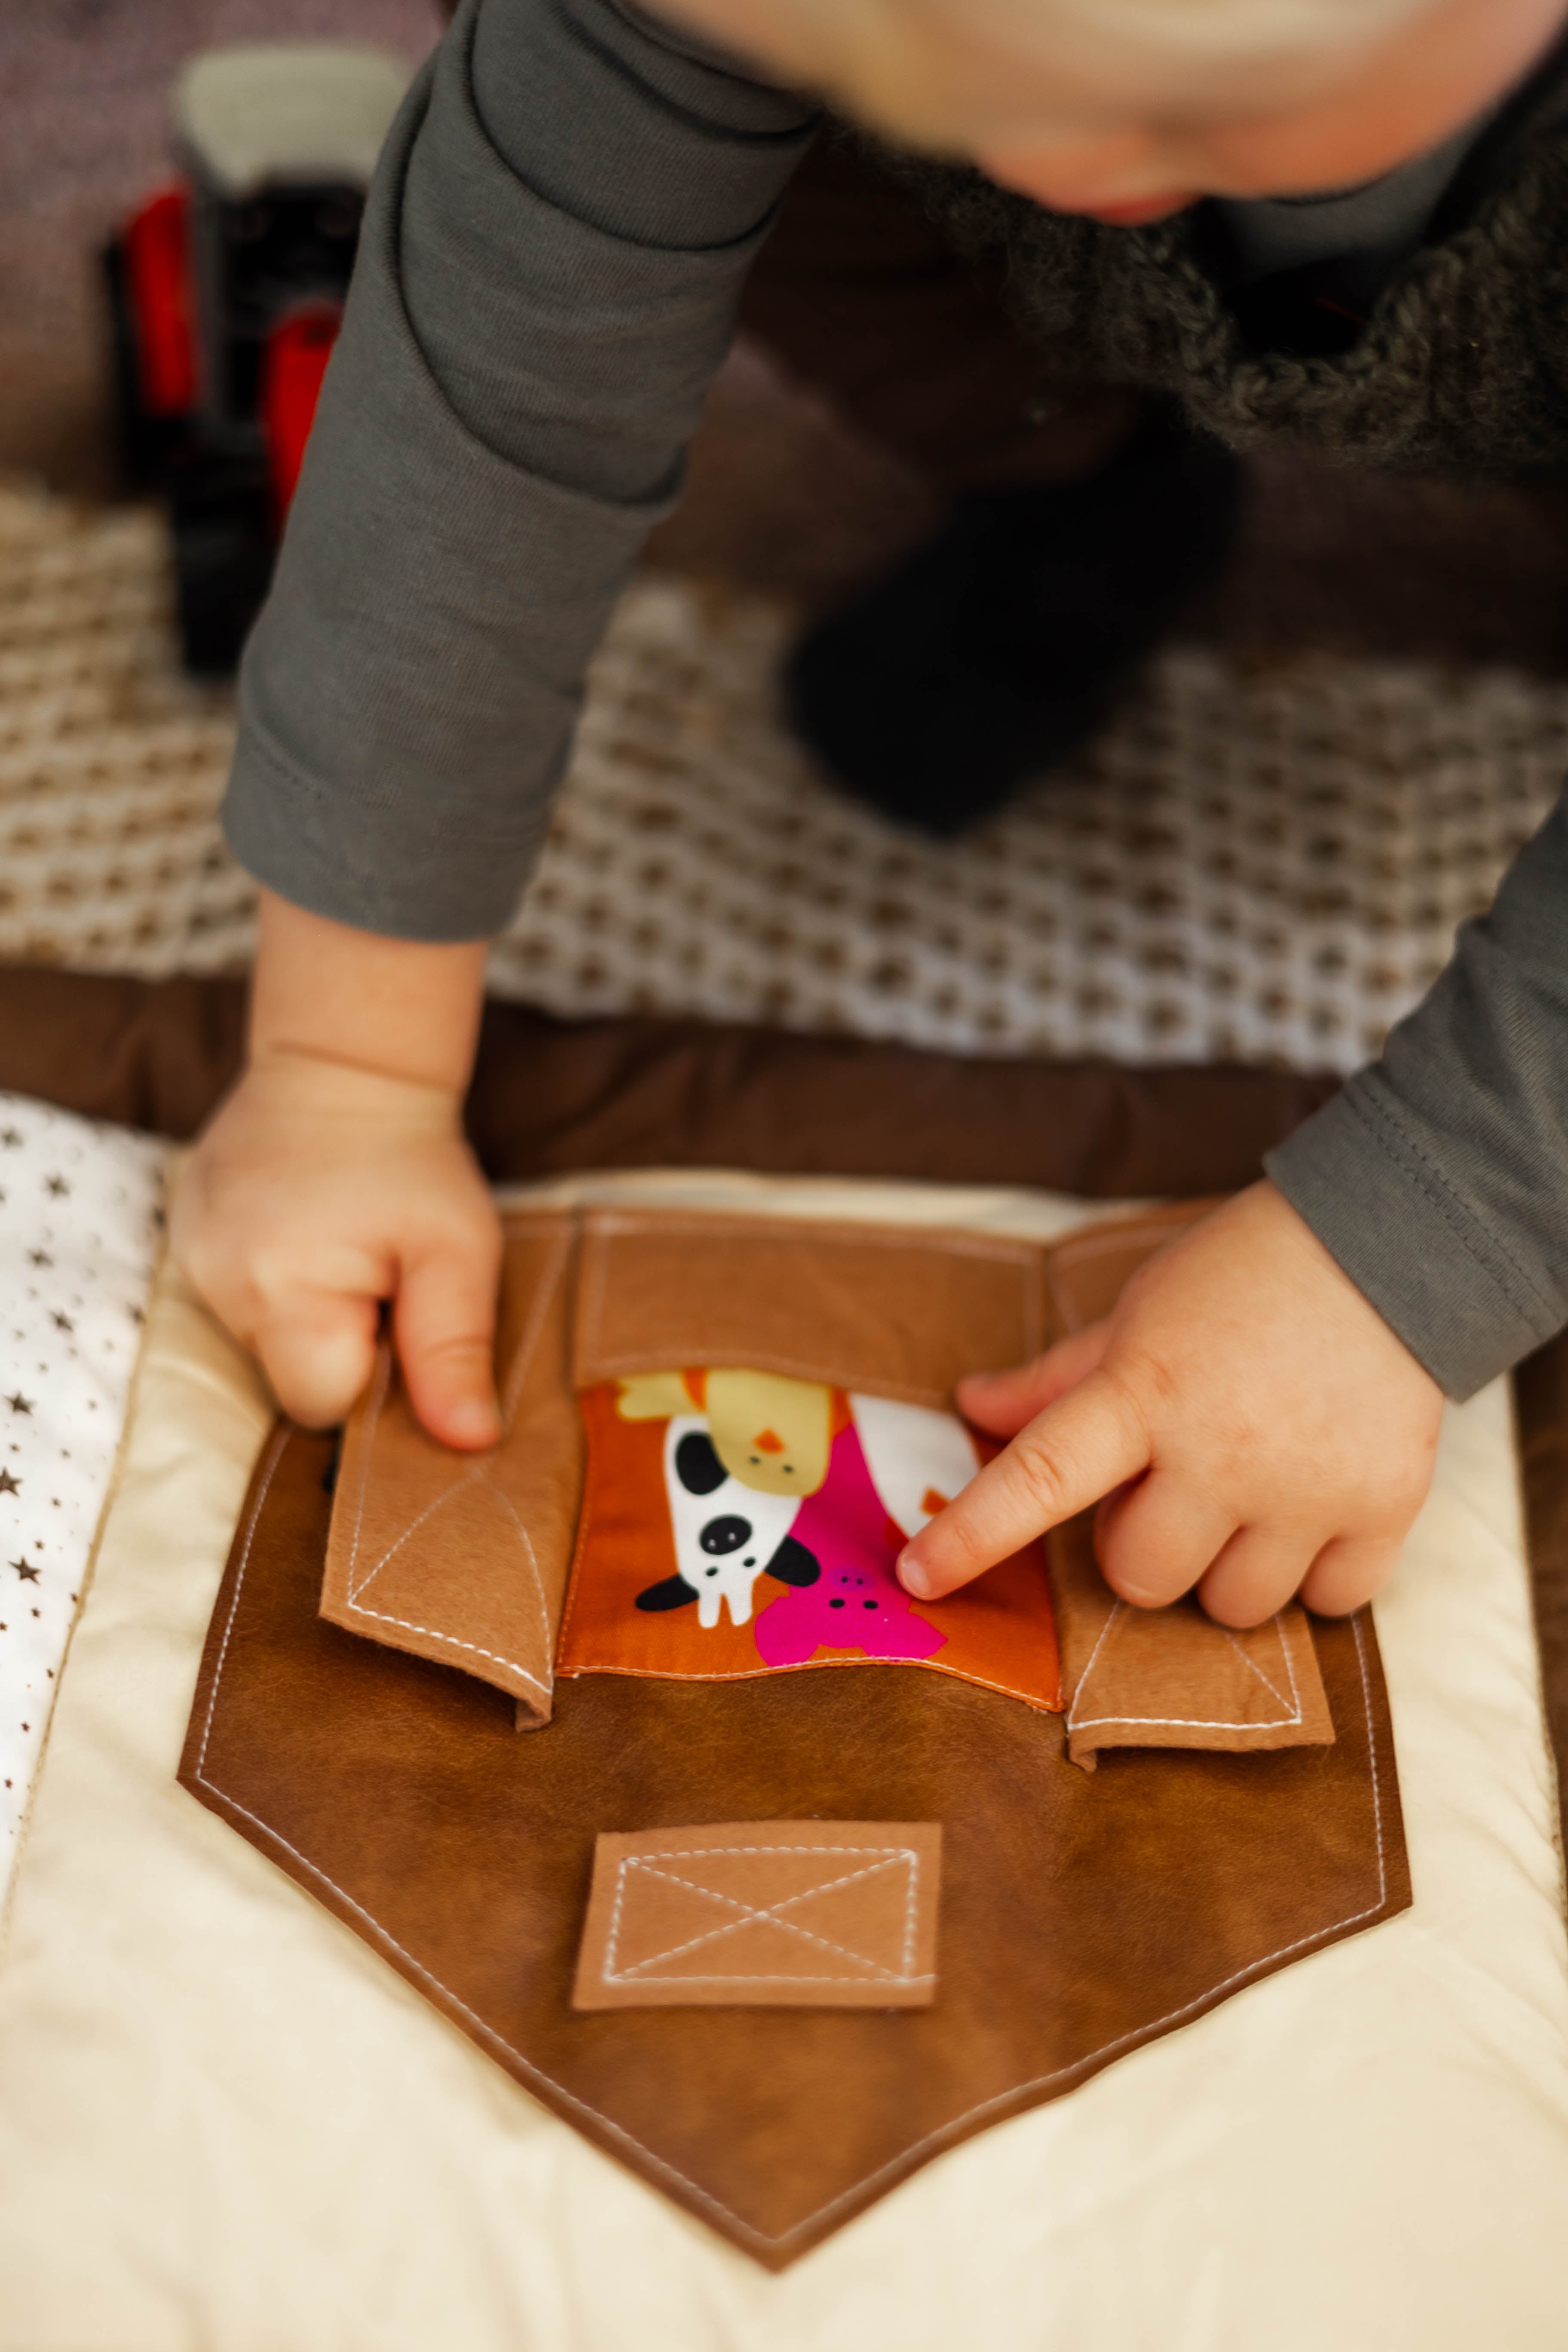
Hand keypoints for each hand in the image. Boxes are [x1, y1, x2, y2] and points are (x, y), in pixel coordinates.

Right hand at [172, 1048, 502, 1443]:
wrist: (345, 1065)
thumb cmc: (415, 1162)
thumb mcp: (457, 1253)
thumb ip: (454, 1350)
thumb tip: (470, 1442)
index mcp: (281, 1288)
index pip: (322, 1403)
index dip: (372, 1375)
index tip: (398, 1313)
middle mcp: (217, 1279)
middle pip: (288, 1374)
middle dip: (341, 1343)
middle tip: (376, 1271)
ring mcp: (192, 1255)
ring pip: (263, 1340)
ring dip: (309, 1312)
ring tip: (341, 1243)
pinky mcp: (186, 1236)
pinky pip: (238, 1299)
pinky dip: (276, 1282)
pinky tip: (304, 1232)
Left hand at [898, 1181, 1444, 1627]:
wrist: (1387, 1247)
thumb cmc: (1241, 1279)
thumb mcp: (1137, 1312)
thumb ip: (1055, 1378)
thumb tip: (971, 1407)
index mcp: (1143, 1392)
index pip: (1039, 1477)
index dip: (973, 1534)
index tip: (917, 1576)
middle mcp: (1219, 1452)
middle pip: (1140, 1575)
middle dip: (1144, 1543)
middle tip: (1177, 1482)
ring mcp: (1304, 1489)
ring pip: (1230, 1606)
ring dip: (1229, 1565)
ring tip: (1255, 1492)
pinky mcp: (1382, 1510)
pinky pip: (1327, 1603)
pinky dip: (1316, 1572)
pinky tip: (1317, 1503)